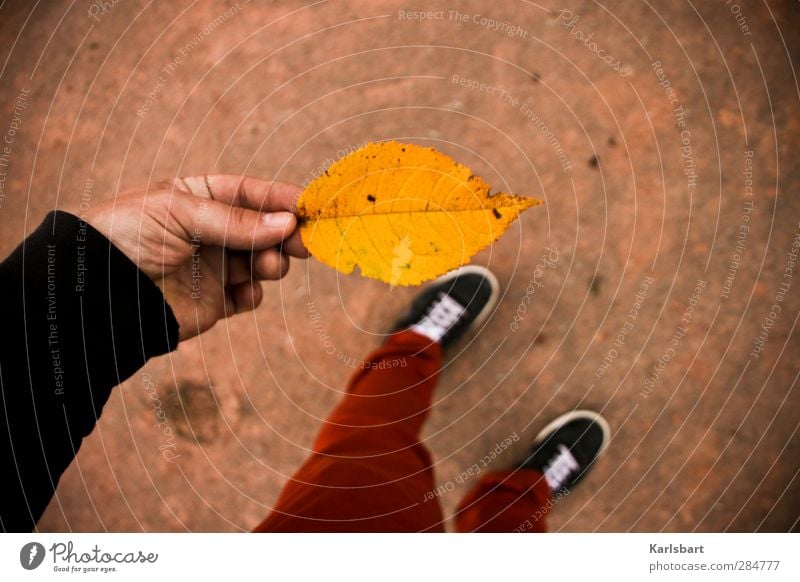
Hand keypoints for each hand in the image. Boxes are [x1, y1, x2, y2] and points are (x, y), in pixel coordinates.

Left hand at [85, 175, 308, 340]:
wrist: (96, 292)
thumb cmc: (129, 235)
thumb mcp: (181, 214)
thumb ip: (236, 221)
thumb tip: (288, 222)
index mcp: (201, 197)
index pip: (251, 193)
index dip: (282, 199)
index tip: (310, 206)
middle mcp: (212, 231)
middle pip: (266, 229)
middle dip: (286, 234)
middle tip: (303, 243)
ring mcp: (215, 267)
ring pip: (263, 262)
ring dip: (272, 263)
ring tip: (266, 267)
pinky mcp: (215, 301)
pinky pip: (249, 296)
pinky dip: (253, 295)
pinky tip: (244, 294)